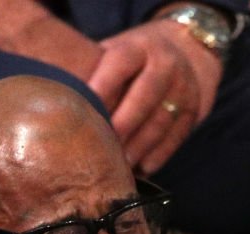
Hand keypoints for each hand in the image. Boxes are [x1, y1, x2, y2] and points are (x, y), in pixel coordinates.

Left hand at [88, 19, 223, 174]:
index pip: (121, 63)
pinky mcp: (194, 111)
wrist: (185, 50)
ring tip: (120, 166)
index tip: (85, 110)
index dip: (103, 85)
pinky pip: (177, 137)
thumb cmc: (131, 62)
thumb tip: (55, 105)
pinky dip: (158, 155)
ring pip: (161, 121)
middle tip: (104, 147)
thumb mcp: (114, 54)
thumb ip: (91, 73)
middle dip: (123, 124)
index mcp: (139, 48)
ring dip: (140, 146)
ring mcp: (183, 88)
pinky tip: (142, 170)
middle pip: (145, 96)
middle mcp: (165, 64)